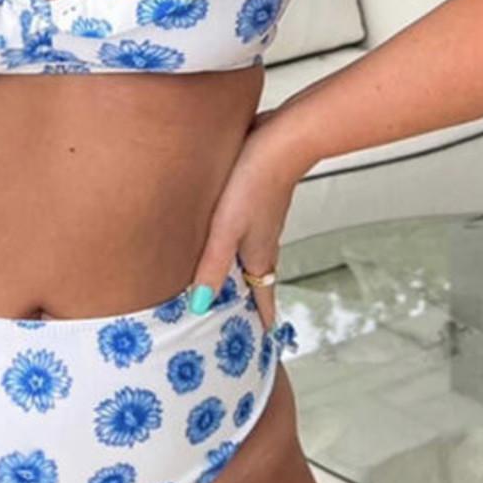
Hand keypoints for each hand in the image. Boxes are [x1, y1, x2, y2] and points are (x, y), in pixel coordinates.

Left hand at [189, 110, 298, 335]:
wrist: (282, 139)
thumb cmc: (253, 183)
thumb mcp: (226, 231)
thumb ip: (211, 267)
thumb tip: (200, 306)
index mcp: (259, 257)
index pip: (263, 299)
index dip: (261, 321)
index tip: (261, 343)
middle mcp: (264, 243)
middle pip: (256, 281)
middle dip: (246, 302)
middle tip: (234, 321)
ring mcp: (263, 222)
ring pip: (250, 256)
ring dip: (239, 273)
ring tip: (222, 285)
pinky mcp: (257, 201)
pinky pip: (246, 234)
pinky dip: (235, 247)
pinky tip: (219, 238)